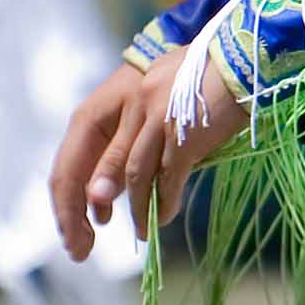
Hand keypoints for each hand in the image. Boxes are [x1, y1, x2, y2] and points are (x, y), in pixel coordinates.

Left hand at [50, 49, 246, 260]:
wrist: (238, 58)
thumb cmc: (193, 80)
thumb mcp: (150, 99)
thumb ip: (126, 138)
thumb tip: (103, 190)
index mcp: (112, 98)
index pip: (74, 151)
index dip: (67, 193)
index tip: (70, 224)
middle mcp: (129, 105)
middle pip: (99, 169)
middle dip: (87, 213)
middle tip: (83, 245)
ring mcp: (157, 118)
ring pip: (134, 176)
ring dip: (135, 210)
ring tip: (140, 232)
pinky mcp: (184, 133)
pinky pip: (168, 177)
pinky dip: (164, 202)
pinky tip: (163, 217)